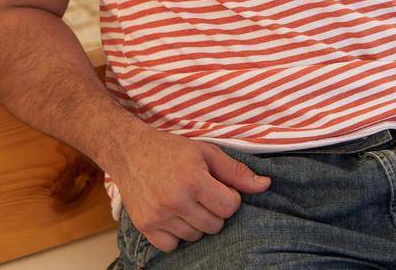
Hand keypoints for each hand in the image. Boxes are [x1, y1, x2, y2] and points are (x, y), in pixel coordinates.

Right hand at [107, 126, 270, 252]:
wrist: (130, 151)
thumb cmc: (172, 150)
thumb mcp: (207, 152)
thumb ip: (237, 172)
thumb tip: (266, 185)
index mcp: (193, 180)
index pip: (230, 207)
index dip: (230, 197)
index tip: (219, 187)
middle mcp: (175, 201)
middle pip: (215, 225)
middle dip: (215, 211)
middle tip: (203, 194)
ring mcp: (158, 216)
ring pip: (195, 237)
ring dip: (197, 223)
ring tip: (188, 202)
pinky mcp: (145, 227)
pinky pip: (172, 246)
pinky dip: (177, 234)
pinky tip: (175, 215)